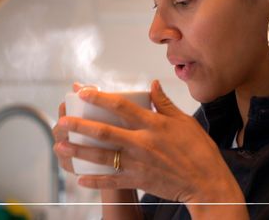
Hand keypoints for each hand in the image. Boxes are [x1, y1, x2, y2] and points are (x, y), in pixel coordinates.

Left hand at [53, 80, 244, 204]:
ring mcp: (139, 163)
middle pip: (105, 132)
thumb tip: (153, 84)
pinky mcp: (139, 181)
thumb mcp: (185, 121)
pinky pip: (113, 180)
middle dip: (80, 126)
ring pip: (103, 156)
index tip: (83, 91)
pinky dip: (96, 181)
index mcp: (154, 124)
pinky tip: (81, 179)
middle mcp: (142, 143)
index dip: (100, 98)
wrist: (207, 184)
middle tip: (62, 121)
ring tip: (61, 147)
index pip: (121, 106)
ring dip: (80, 151)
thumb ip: (165, 103)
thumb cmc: (200, 150)